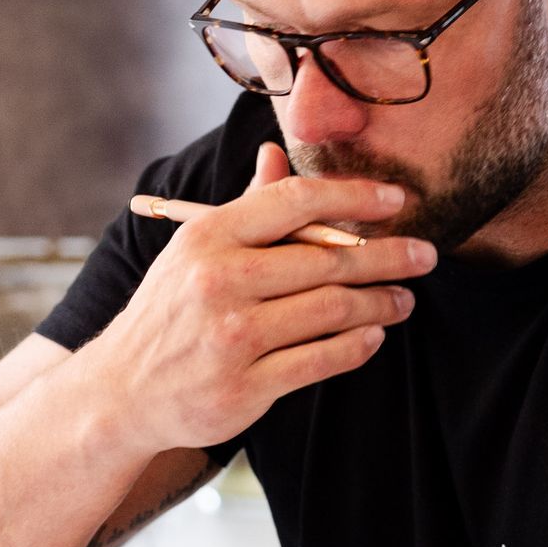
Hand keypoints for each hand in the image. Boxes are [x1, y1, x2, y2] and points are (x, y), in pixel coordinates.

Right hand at [95, 143, 433, 454]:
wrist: (122, 391)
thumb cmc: (170, 312)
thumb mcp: (196, 252)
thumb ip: (245, 208)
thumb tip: (277, 155)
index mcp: (209, 237)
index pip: (295, 202)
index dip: (354, 197)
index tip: (397, 201)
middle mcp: (219, 282)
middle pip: (328, 259)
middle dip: (388, 256)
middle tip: (425, 255)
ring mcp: (232, 338)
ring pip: (333, 311)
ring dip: (381, 303)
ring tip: (404, 299)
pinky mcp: (244, 388)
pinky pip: (321, 361)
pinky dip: (357, 346)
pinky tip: (374, 335)